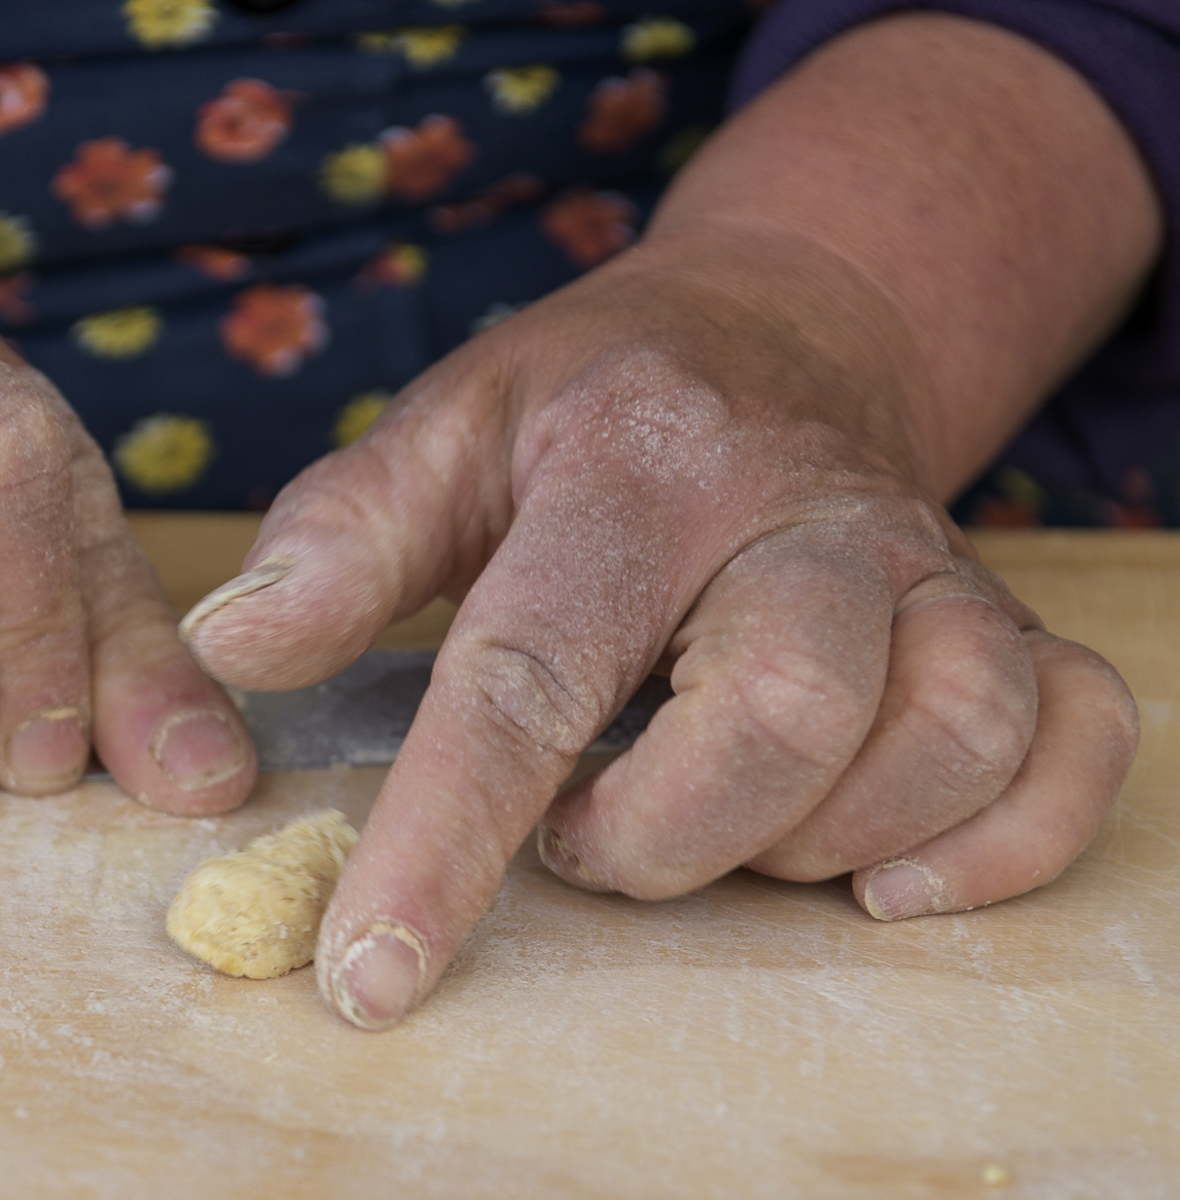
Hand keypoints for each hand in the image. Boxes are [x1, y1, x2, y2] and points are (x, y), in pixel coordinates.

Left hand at [181, 228, 1136, 1027]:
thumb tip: (235, 650)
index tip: (370, 969)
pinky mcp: (1008, 617)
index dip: (449, 835)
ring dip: (808, 843)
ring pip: (941, 737)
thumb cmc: (582, 407)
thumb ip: (340, 539)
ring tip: (704, 825)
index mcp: (635, 461)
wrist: (768, 333)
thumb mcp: (442, 434)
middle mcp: (804, 508)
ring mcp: (926, 565)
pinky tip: (878, 873)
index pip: (532, 667)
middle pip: (782, 714)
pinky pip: (1070, 748)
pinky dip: (995, 845)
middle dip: (660, 835)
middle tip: (583, 835)